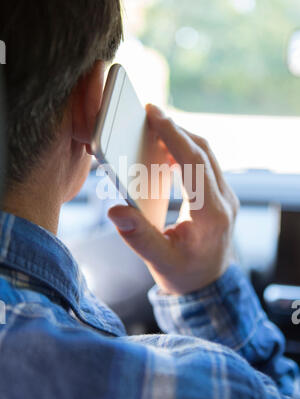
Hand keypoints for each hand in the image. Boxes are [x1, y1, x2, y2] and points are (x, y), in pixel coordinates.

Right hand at [108, 104, 238, 295]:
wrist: (208, 284)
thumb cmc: (183, 274)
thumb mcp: (158, 260)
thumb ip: (137, 236)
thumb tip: (115, 210)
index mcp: (212, 215)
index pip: (195, 164)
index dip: (174, 136)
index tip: (155, 114)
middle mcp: (225, 201)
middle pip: (203, 152)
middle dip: (176, 129)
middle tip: (150, 113)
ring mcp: (227, 197)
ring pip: (207, 154)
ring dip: (182, 137)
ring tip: (155, 128)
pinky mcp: (221, 195)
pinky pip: (206, 164)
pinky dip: (187, 150)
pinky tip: (168, 150)